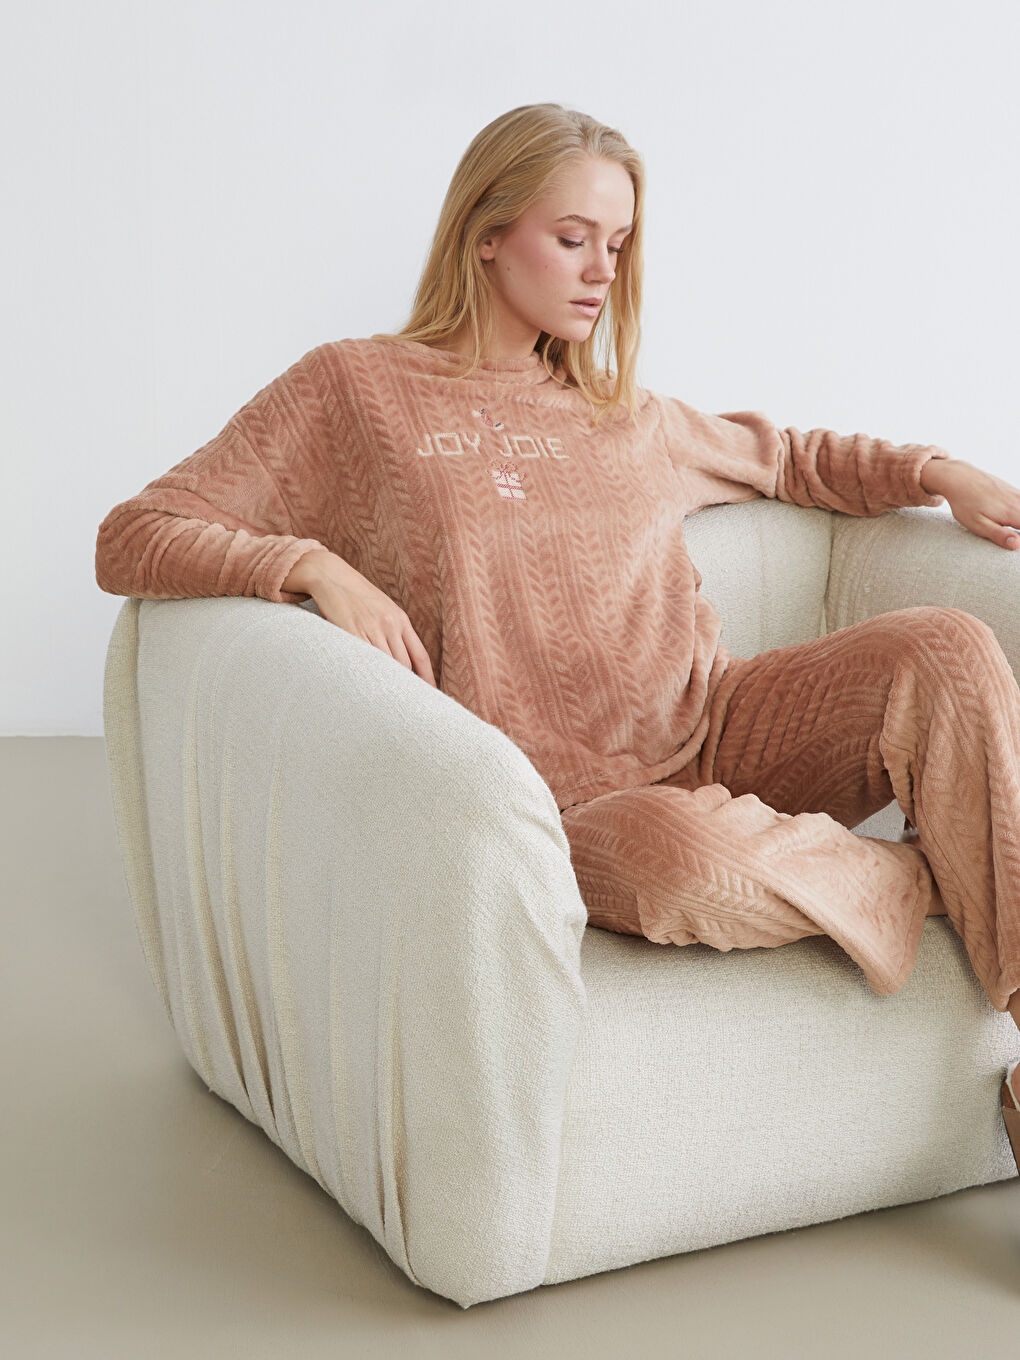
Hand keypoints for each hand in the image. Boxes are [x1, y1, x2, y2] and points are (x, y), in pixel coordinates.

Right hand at [296, 553, 437, 686]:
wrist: (330, 575)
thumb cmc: (355, 595)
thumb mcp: (381, 609)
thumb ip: (392, 630)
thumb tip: (398, 658)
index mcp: (400, 619)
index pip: (420, 656)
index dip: (426, 678)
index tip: (430, 693)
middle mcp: (389, 624)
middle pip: (404, 665)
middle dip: (405, 686)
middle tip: (405, 703)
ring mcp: (371, 628)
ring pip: (386, 665)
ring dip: (386, 684)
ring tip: (385, 700)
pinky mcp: (352, 631)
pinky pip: (364, 659)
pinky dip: (367, 674)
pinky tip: (367, 685)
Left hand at [922, 458, 1019, 550]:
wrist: (958, 478)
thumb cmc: (965, 504)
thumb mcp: (978, 524)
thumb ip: (999, 535)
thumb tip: (1016, 544)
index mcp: (1013, 512)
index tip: (1012, 538)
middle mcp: (1018, 501)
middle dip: (1017, 526)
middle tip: (1001, 528)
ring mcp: (1015, 492)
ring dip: (1017, 519)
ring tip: (998, 521)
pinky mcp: (1011, 489)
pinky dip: (1016, 510)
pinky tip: (1001, 512)